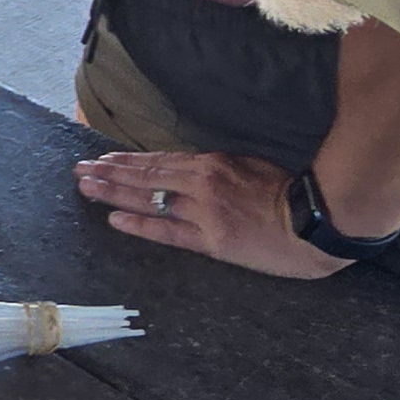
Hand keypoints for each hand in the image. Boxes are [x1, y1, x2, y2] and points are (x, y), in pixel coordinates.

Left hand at [71, 151, 349, 279]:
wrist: (319, 219)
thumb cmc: (293, 193)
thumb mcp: (254, 166)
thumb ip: (222, 167)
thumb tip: (195, 167)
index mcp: (213, 164)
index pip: (160, 161)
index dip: (129, 161)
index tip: (104, 159)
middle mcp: (202, 183)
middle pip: (146, 175)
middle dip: (110, 172)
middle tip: (80, 171)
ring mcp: (204, 211)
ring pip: (149, 198)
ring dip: (114, 192)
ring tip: (86, 187)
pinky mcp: (212, 240)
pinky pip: (167, 231)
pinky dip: (139, 224)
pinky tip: (114, 218)